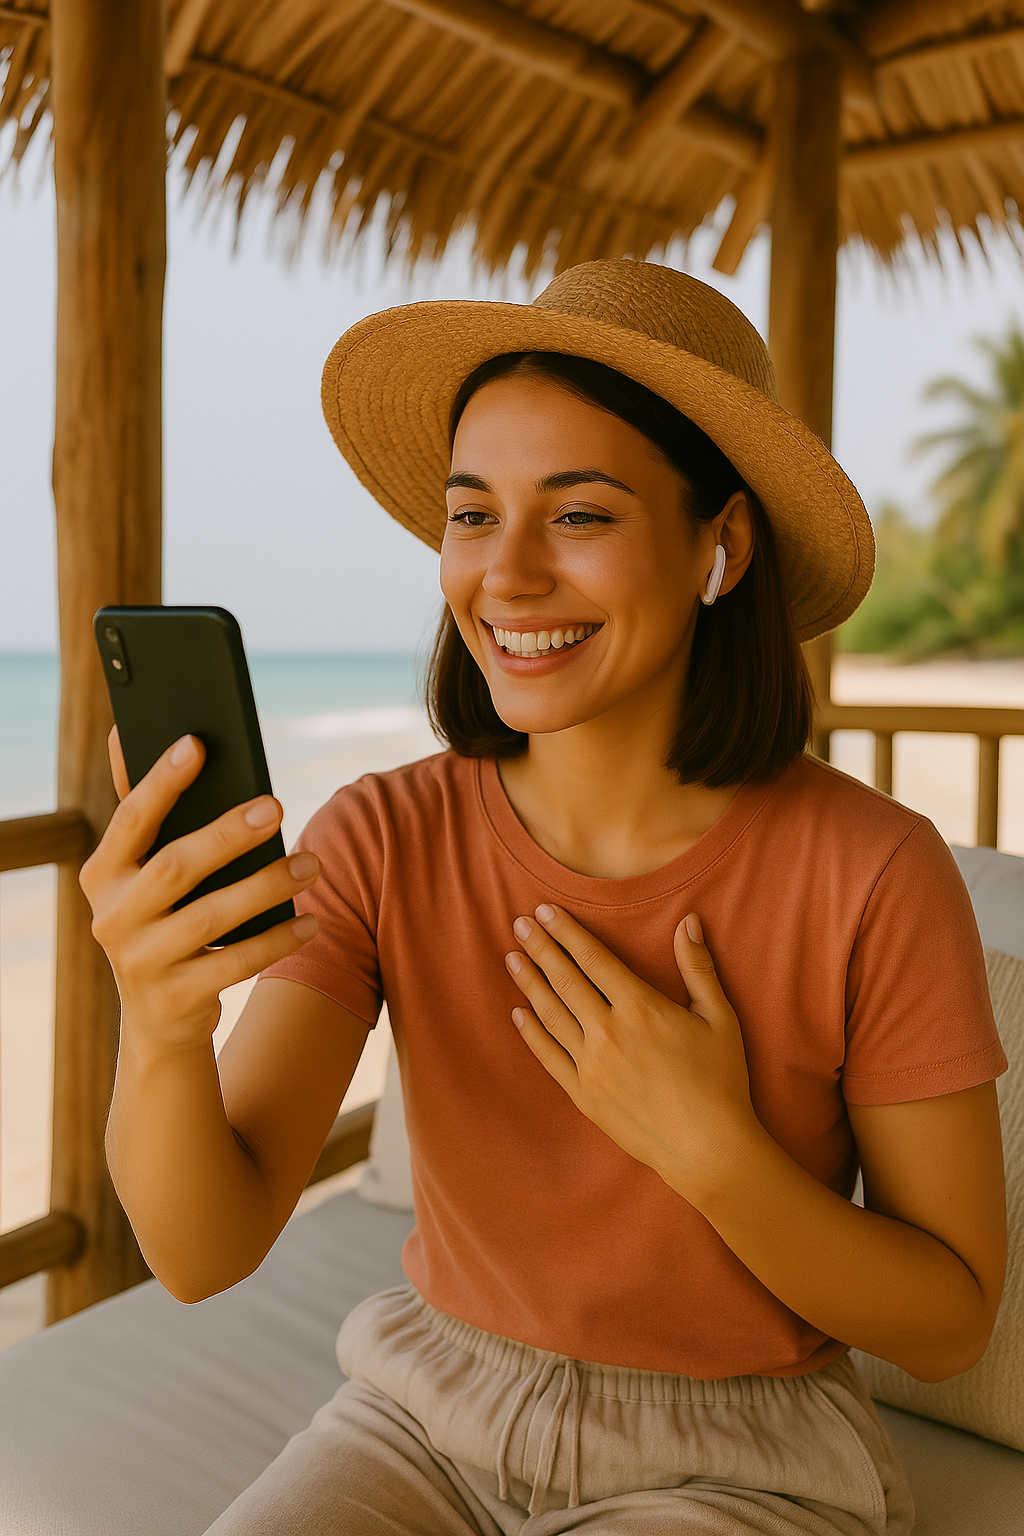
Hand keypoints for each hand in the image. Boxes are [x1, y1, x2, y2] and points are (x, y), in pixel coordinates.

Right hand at [80, 727, 319, 1054]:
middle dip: (227, 834)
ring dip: (267, 886)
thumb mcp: (142, 877)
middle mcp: (112, 918)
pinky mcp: (175, 999)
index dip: (161, 781)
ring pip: (210, 917)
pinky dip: (277, 940)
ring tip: (313, 864)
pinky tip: (311, 921)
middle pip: (175, 867)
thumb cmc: (161, 923)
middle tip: (275, 806)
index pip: (131, 819)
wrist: (159, 1021)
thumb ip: (143, 815)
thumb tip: (124, 732)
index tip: (196, 744)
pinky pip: (235, 964)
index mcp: (103, 875)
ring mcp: (140, 963)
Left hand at [505, 904, 758, 1199]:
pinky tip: (519, 1013)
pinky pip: (548, 1056)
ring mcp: (592, 1065)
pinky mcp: (584, 1094)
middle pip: (565, 979)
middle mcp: (608, 1032)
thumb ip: (698, 967)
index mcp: (640, 1007)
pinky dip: (531, 1032)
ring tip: (512, 958)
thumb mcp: (719, 1018)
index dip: (566, 931)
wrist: (708, 1148)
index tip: (545, 911)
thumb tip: (689, 921)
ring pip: (551, 1014)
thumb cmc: (721, 1081)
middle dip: (540, 947)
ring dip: (529, 983)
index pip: (593, 958)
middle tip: (519, 923)